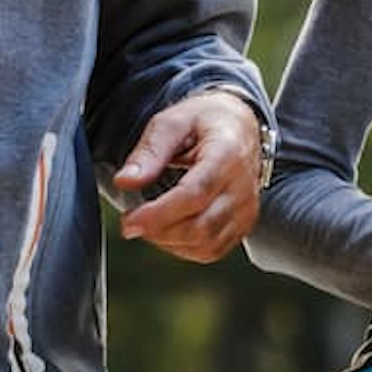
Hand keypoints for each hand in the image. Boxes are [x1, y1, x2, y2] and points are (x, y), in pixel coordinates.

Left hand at [113, 89, 262, 262]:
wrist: (240, 125)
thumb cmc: (205, 121)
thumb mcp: (173, 121)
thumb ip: (149, 151)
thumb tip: (125, 181)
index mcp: (227, 154)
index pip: (195, 194)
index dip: (159, 214)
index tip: (129, 221)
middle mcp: (243, 186)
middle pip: (200, 226)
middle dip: (158, 232)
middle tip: (130, 222)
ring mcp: (247, 208)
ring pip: (206, 244)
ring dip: (169, 242)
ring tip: (149, 223)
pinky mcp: (244, 223)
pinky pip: (213, 250)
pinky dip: (185, 248)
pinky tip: (169, 230)